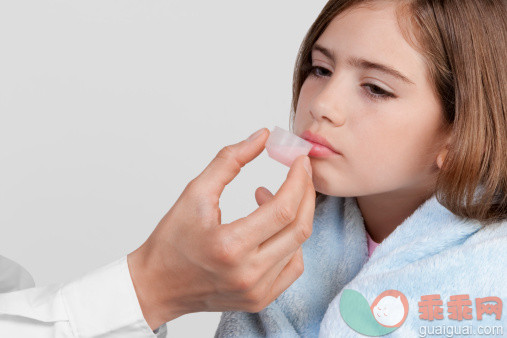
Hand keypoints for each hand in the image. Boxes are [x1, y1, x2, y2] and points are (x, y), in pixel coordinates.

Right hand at [127, 128, 314, 329]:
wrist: (157, 285)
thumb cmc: (171, 240)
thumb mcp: (195, 192)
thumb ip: (230, 161)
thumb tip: (262, 137)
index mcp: (229, 246)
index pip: (282, 209)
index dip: (298, 180)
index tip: (300, 160)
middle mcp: (247, 273)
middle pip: (298, 228)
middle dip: (305, 193)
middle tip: (300, 172)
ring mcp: (257, 291)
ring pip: (298, 246)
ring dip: (294, 215)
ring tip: (268, 198)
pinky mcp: (260, 299)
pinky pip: (292, 266)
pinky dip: (291, 241)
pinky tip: (272, 227)